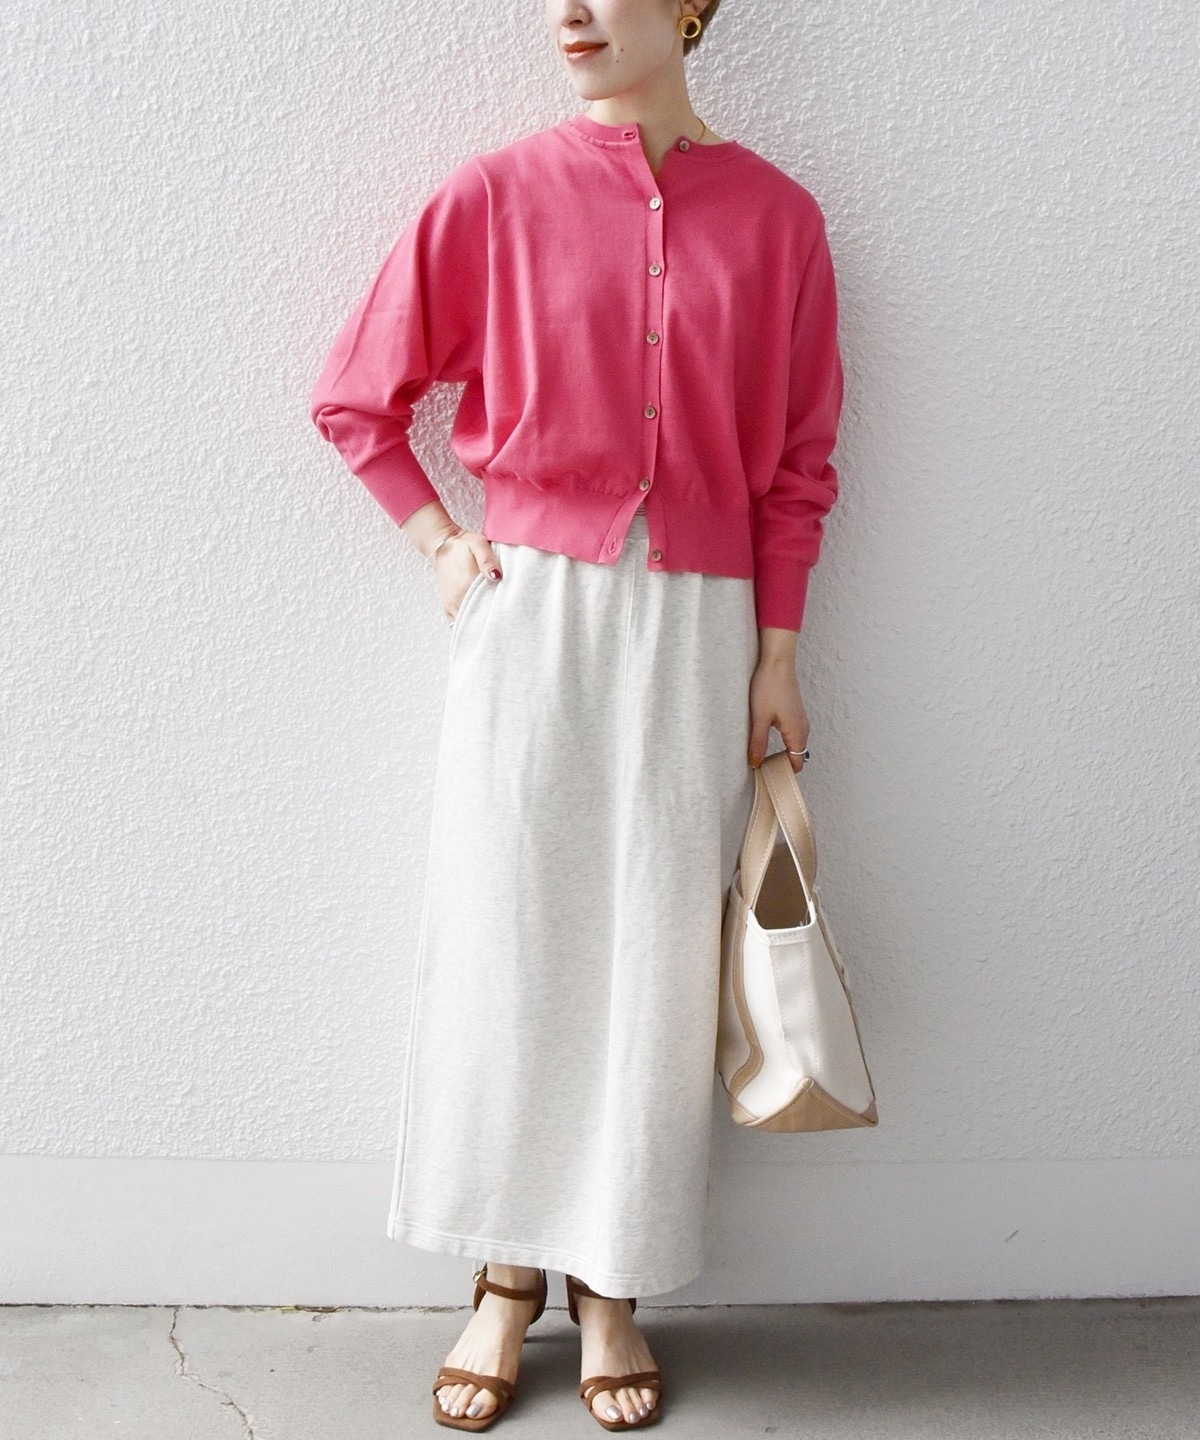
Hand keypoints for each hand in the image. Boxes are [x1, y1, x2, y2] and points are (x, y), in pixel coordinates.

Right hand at [432, 528, 502, 622]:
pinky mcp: (447, 607)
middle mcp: (458, 599)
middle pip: (479, 619)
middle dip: (492, 621)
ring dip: (480, 625)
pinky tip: (478, 625)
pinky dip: (468, 627)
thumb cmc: (462, 545)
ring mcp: (451, 605)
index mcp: (467, 584)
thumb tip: (497, 576)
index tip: (510, 613)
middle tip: (505, 620)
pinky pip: (457, 625)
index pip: (488, 607)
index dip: (500, 612)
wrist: (442, 545)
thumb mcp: (478, 544)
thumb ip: (487, 560)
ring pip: (468, 624)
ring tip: (493, 623)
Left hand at [747, 655, 809, 772]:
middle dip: (779, 764)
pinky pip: (790, 734)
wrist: (777, 662)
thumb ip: (758, 743)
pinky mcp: (793, 713)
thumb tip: (755, 763)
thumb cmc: (769, 686)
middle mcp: (803, 728)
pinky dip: (780, 741)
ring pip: (792, 745)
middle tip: (759, 768)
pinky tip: (763, 738)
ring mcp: (799, 720)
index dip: (782, 773)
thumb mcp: (759, 718)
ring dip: (779, 752)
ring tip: (759, 755)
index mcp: (797, 733)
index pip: (795, 765)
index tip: (765, 777)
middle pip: (795, 757)